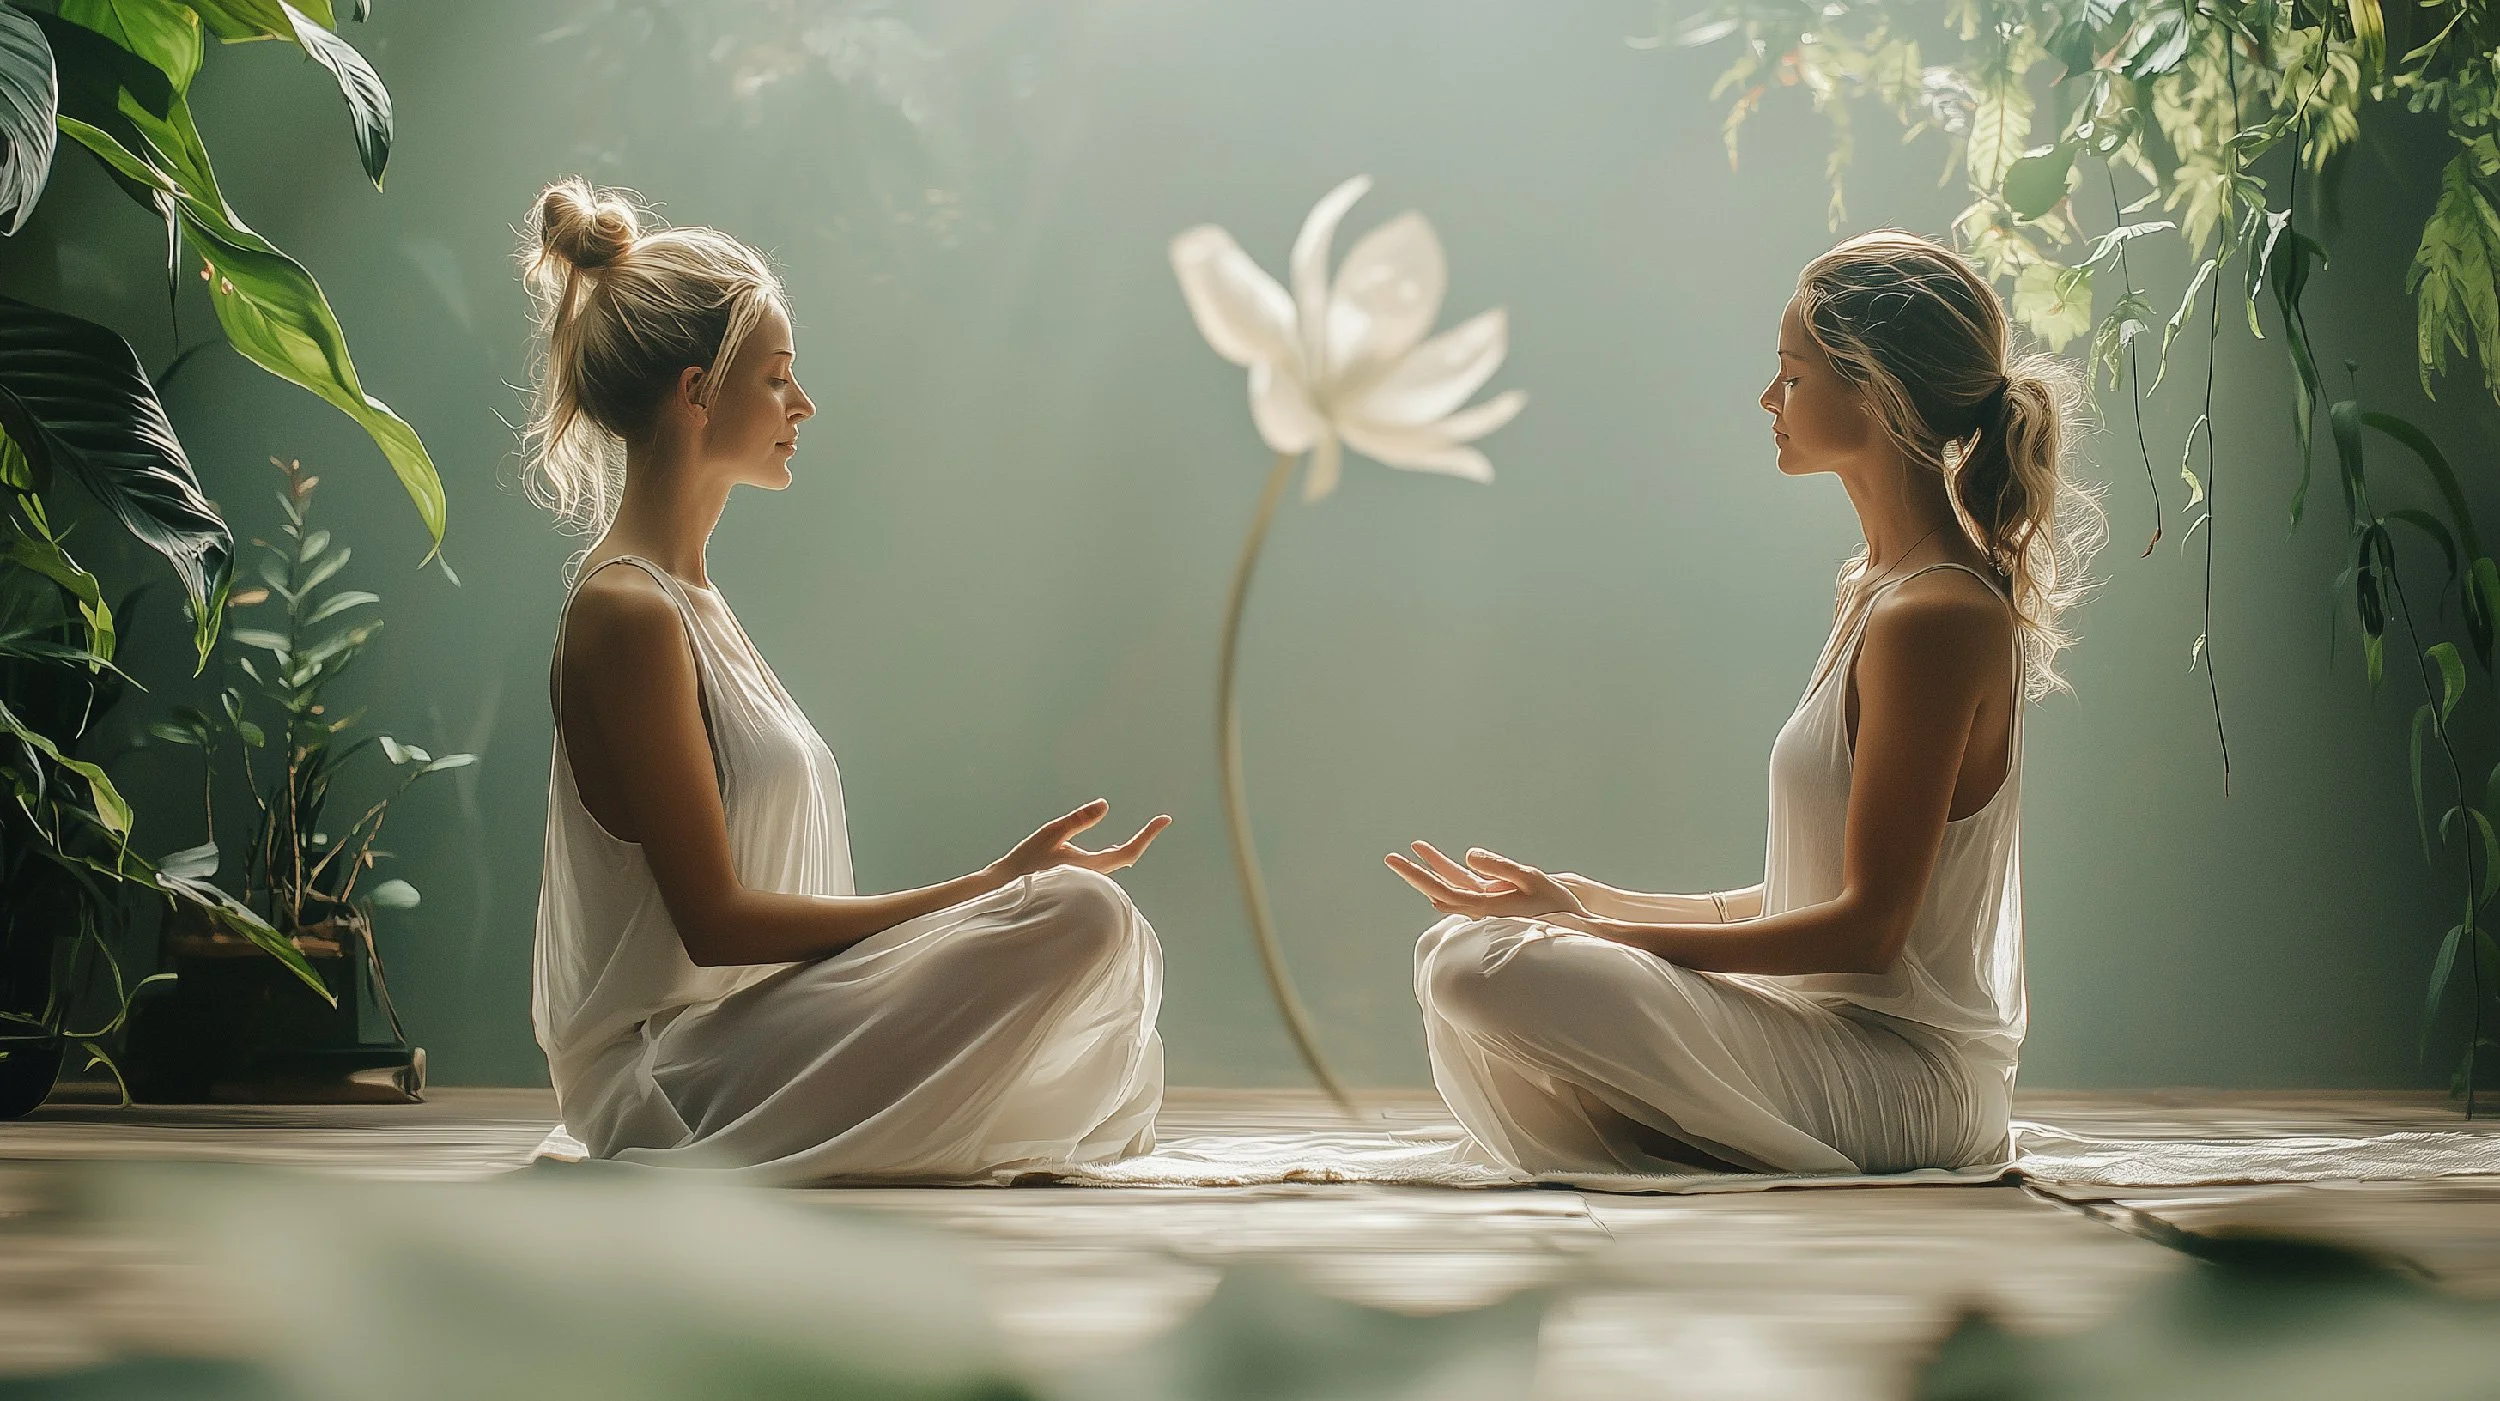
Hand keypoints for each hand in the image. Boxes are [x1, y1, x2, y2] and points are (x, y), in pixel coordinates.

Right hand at [992, 800, 1172, 879]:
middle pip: (1125, 859)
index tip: (1165, 819)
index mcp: (1091, 868)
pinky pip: (1099, 872)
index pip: (1128, 851)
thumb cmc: (1025, 865)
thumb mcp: (1051, 834)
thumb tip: (1105, 805)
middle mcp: (1093, 881)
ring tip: (1141, 835)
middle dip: (1139, 841)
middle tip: (1157, 823)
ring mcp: (1085, 887)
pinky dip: (1107, 859)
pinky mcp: (1076, 888)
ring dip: (1123, 850)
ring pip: (1112, 867)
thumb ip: (1078, 820)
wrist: (1003, 894)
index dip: (1148, 835)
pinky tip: (1102, 855)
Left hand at [1384, 840, 1585, 920]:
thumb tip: (1467, 856)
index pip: (1441, 890)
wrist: (1576, 934)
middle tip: (1390, 857)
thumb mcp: (1531, 878)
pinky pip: (1469, 887)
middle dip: (1415, 872)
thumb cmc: (1557, 907)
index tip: (1398, 858)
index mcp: (1483, 907)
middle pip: (1439, 889)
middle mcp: (1479, 911)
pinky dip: (1454, 874)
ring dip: (1435, 868)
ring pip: (1453, 886)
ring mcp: (1486, 907)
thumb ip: (1499, 867)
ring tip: (1417, 848)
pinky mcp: (1496, 903)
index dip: (1418, 874)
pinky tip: (1446, 867)